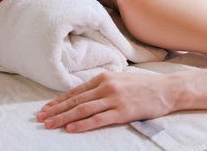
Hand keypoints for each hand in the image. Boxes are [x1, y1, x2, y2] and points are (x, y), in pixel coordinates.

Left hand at [37, 72, 174, 132]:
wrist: (166, 89)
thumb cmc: (144, 85)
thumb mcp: (120, 79)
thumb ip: (103, 85)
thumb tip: (85, 95)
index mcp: (104, 77)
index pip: (76, 91)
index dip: (58, 101)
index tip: (45, 108)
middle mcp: (106, 86)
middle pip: (75, 100)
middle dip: (56, 110)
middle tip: (40, 118)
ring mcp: (114, 98)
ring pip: (83, 109)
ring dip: (64, 117)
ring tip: (50, 124)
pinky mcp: (123, 111)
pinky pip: (98, 118)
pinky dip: (83, 124)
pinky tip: (71, 128)